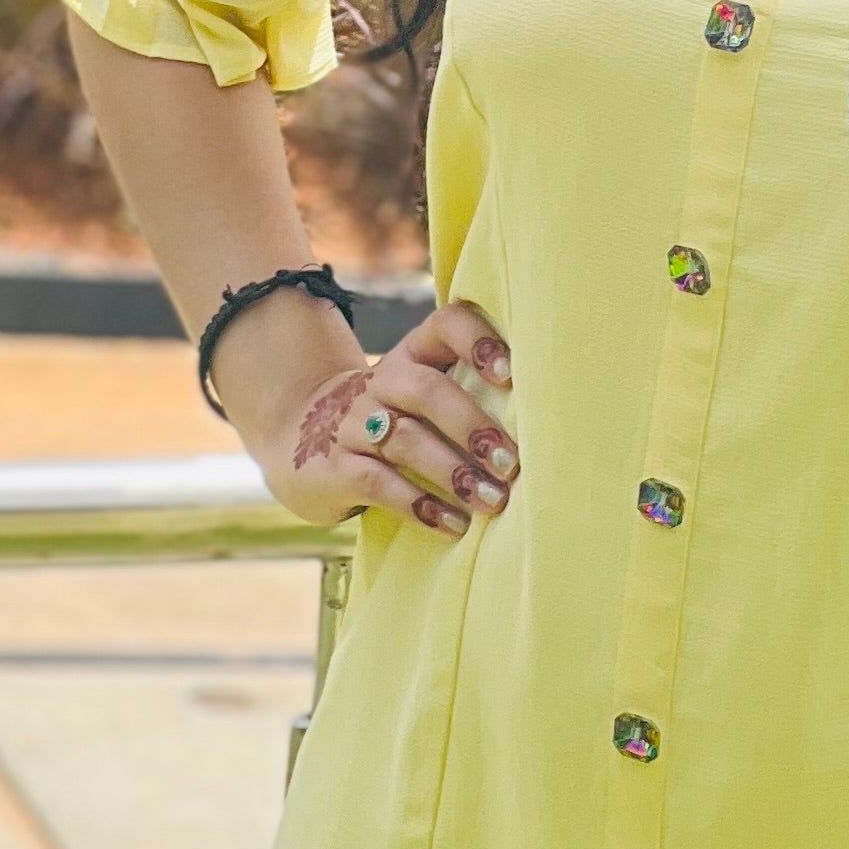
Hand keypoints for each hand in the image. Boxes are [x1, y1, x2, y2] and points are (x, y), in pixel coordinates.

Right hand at [247, 296, 519, 539]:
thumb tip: (549, 425)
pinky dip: (419, 505)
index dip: (479, 342)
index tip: (512, 377)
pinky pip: (378, 484)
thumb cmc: (392, 418)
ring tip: (493, 502)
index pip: (447, 324)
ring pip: (406, 441)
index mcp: (413, 353)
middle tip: (513, 463)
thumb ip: (468, 395)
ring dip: (454, 474)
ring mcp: (354, 423)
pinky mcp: (335, 467)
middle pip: (428, 391)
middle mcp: (383, 381)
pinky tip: (453, 524)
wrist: (300, 440)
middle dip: (473, 426)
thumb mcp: (421, 393)